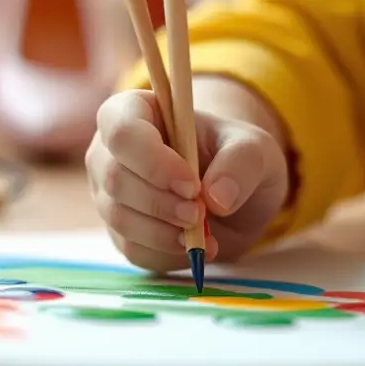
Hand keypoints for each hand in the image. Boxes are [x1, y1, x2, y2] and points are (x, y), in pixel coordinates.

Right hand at [85, 89, 289, 272]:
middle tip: (200, 213)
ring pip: (119, 217)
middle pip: (115, 178)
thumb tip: (216, 198)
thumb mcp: (255, 149)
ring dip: (163, 232)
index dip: (152, 161)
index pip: (122, 131)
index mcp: (136, 111)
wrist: (235, 195)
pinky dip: (166, 254)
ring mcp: (109, 192)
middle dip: (161, 202)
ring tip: (202, 233)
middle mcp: (110, 150)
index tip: (192, 184)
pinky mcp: (119, 230)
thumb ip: (241, 163)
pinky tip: (193, 245)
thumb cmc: (235, 157)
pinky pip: (131, 248)